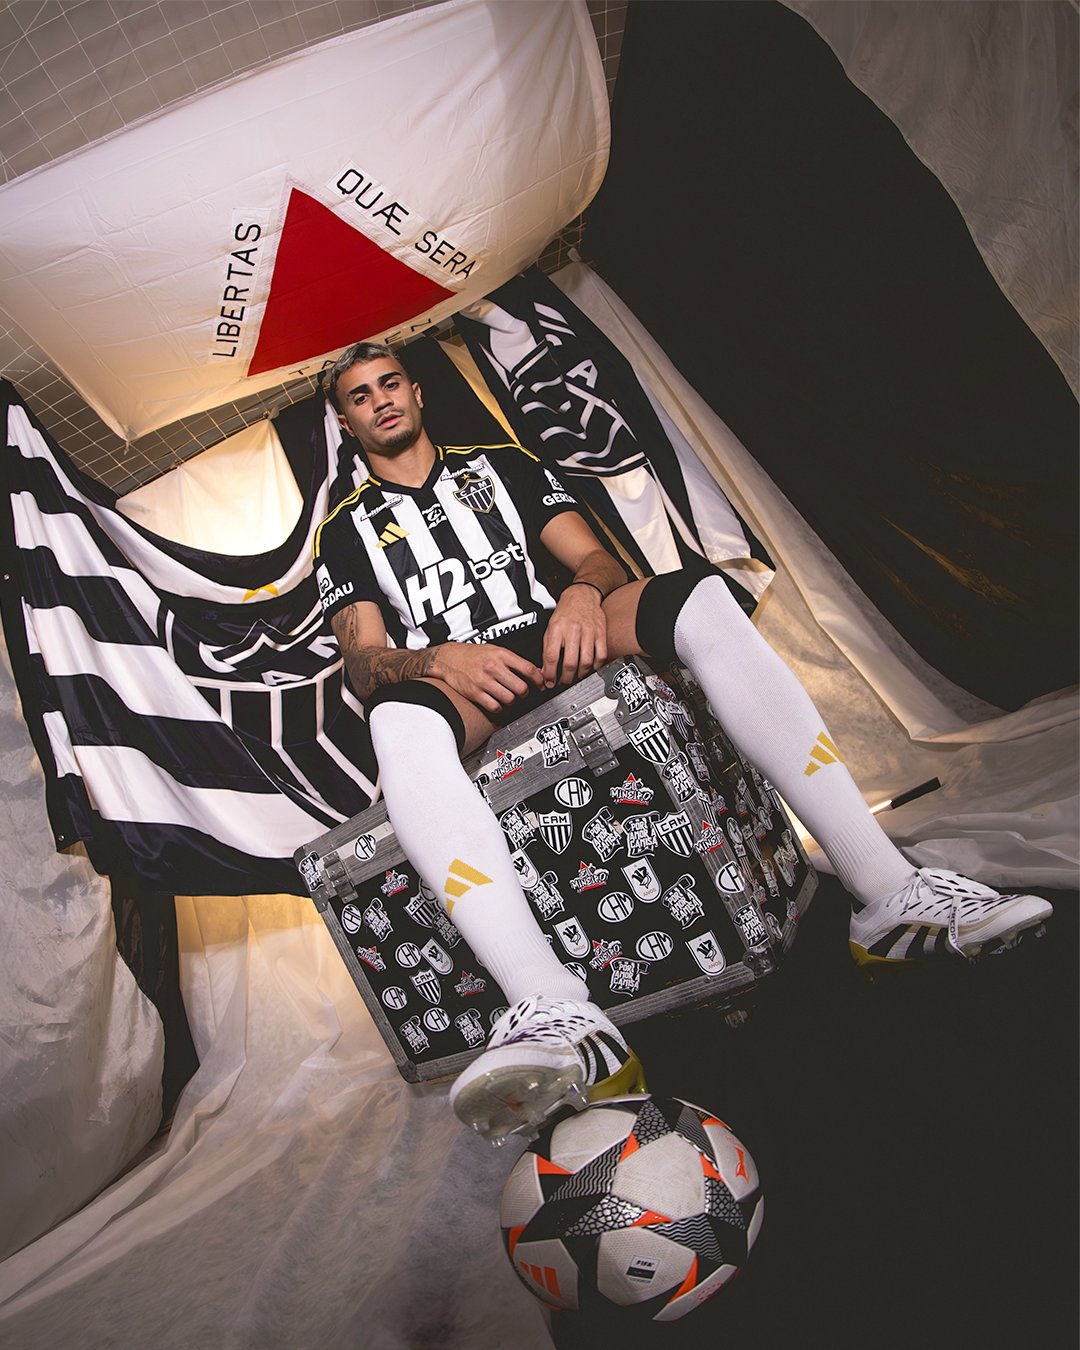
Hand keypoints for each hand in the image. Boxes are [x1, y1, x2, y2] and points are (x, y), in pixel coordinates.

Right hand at [429, 642, 544, 714]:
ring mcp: (483, 681)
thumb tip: (532, 671)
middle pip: (521, 687)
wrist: (448, 658)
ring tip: (509, 697)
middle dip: (525, 693)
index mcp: (501, 654)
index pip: (528, 669)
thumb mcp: (494, 649)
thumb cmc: (471, 654)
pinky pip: (495, 706)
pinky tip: (497, 702)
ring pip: (509, 699)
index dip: (538, 679)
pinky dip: (499, 707)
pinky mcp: (475, 693)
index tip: (541, 684)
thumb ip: (511, 660)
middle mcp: (493, 667)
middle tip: (523, 693)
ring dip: (512, 701)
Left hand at [542, 585, 607, 687]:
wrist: (582, 595)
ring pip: (586, 662)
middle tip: (563, 682)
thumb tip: (545, 671)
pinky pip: (601, 656)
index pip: (551, 656)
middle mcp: (573, 630)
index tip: (549, 682)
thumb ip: (547, 650)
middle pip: (570, 662)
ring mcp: (589, 632)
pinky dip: (595, 667)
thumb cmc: (565, 612)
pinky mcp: (601, 633)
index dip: (550, 673)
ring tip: (575, 677)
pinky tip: (590, 668)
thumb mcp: (550, 629)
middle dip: (565, 678)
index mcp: (557, 629)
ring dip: (580, 675)